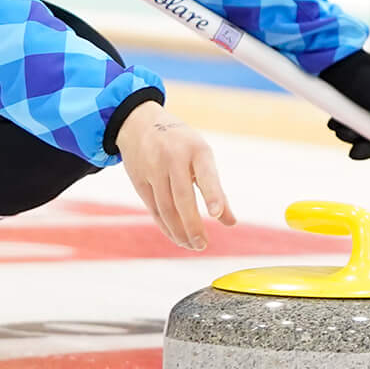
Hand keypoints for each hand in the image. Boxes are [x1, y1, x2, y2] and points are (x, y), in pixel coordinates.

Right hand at [115, 103, 234, 249]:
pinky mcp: (138, 179)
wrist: (140, 123)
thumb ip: (216, 189)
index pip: (205, 174)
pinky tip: (176, 237)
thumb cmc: (181, 143)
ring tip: (192, 245)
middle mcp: (173, 157)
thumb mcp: (201, 156)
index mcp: (196, 149)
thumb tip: (231, 222)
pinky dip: (165, 226)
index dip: (212, 194)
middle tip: (202, 245)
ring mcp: (153, 168)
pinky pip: (153, 209)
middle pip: (182, 198)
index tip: (216, 213)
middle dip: (192, 225)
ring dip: (179, 231)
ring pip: (166, 207)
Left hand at [317, 51, 369, 160]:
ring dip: (352, 136)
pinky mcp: (354, 105)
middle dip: (369, 145)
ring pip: (367, 134)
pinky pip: (353, 126)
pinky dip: (343, 127)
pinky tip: (335, 122)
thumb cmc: (363, 80)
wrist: (330, 62)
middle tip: (353, 153)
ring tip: (339, 127)